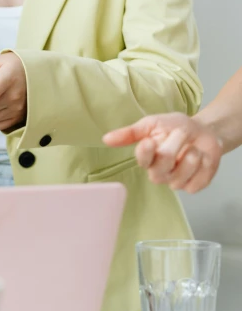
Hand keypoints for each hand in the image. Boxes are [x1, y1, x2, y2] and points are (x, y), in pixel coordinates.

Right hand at [103, 113, 222, 192]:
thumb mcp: (152, 124)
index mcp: (146, 158)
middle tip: (181, 133)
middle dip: (175, 145)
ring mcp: (175, 181)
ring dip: (192, 154)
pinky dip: (204, 165)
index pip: (141, 160)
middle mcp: (158, 173)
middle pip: (162, 166)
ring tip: (192, 147)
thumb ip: (130, 133)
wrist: (205, 131)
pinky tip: (202, 158)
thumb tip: (105, 139)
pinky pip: (197, 181)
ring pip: (181, 173)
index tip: (150, 140)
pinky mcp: (193, 186)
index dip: (146, 152)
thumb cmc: (176, 127)